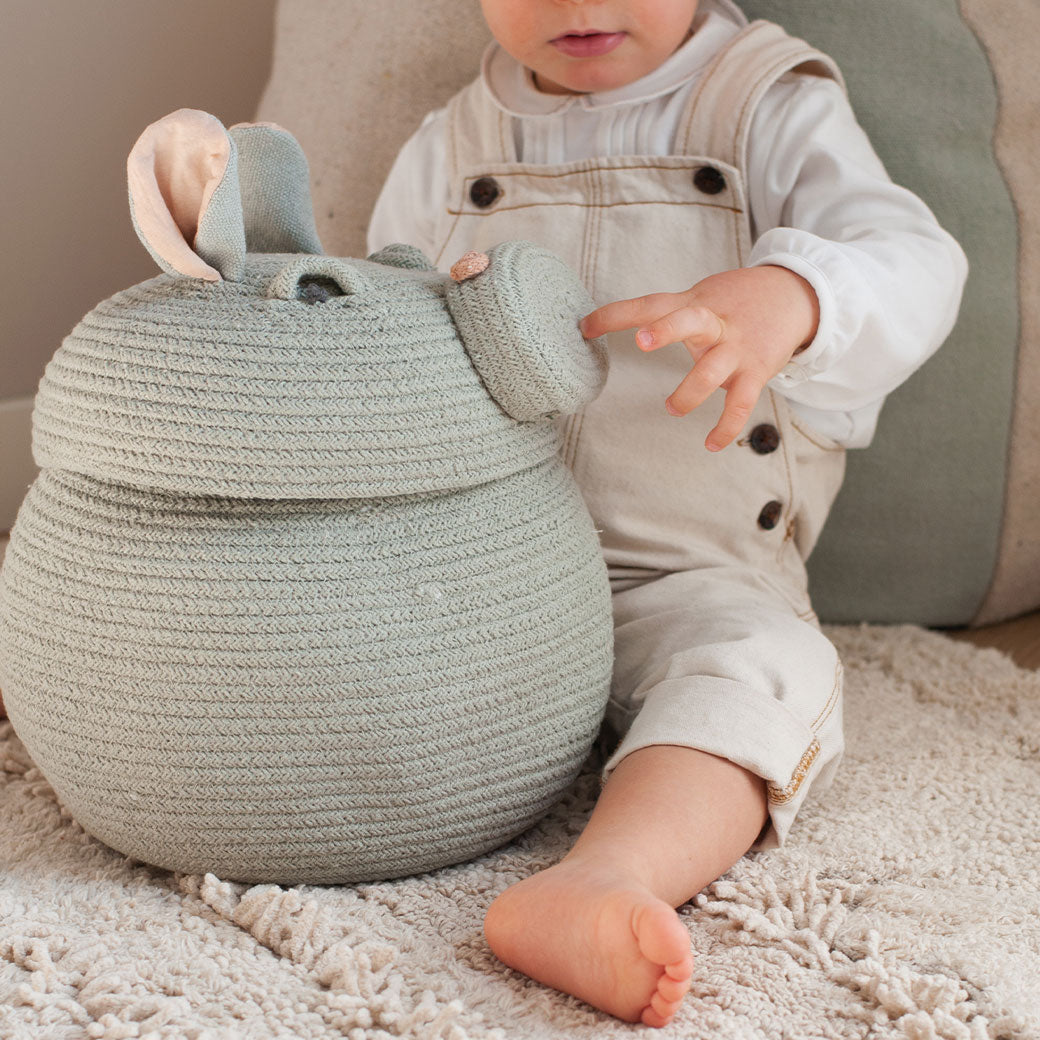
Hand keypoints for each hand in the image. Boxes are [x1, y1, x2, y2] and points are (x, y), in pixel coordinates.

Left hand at [579, 266, 818, 450]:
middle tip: (641, 342)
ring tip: (671, 409)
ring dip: (690, 392)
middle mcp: (714, 324)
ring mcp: (736, 348)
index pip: (651, 304)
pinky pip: (741, 403)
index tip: (585, 326)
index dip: (617, 314)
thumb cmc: (735, 301)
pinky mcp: (757, 371)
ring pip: (713, 370)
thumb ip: (669, 313)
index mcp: (693, 304)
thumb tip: (624, 327)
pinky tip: (710, 444)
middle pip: (689, 320)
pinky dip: (727, 426)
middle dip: (667, 330)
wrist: (796, 296)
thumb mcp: (702, 296)